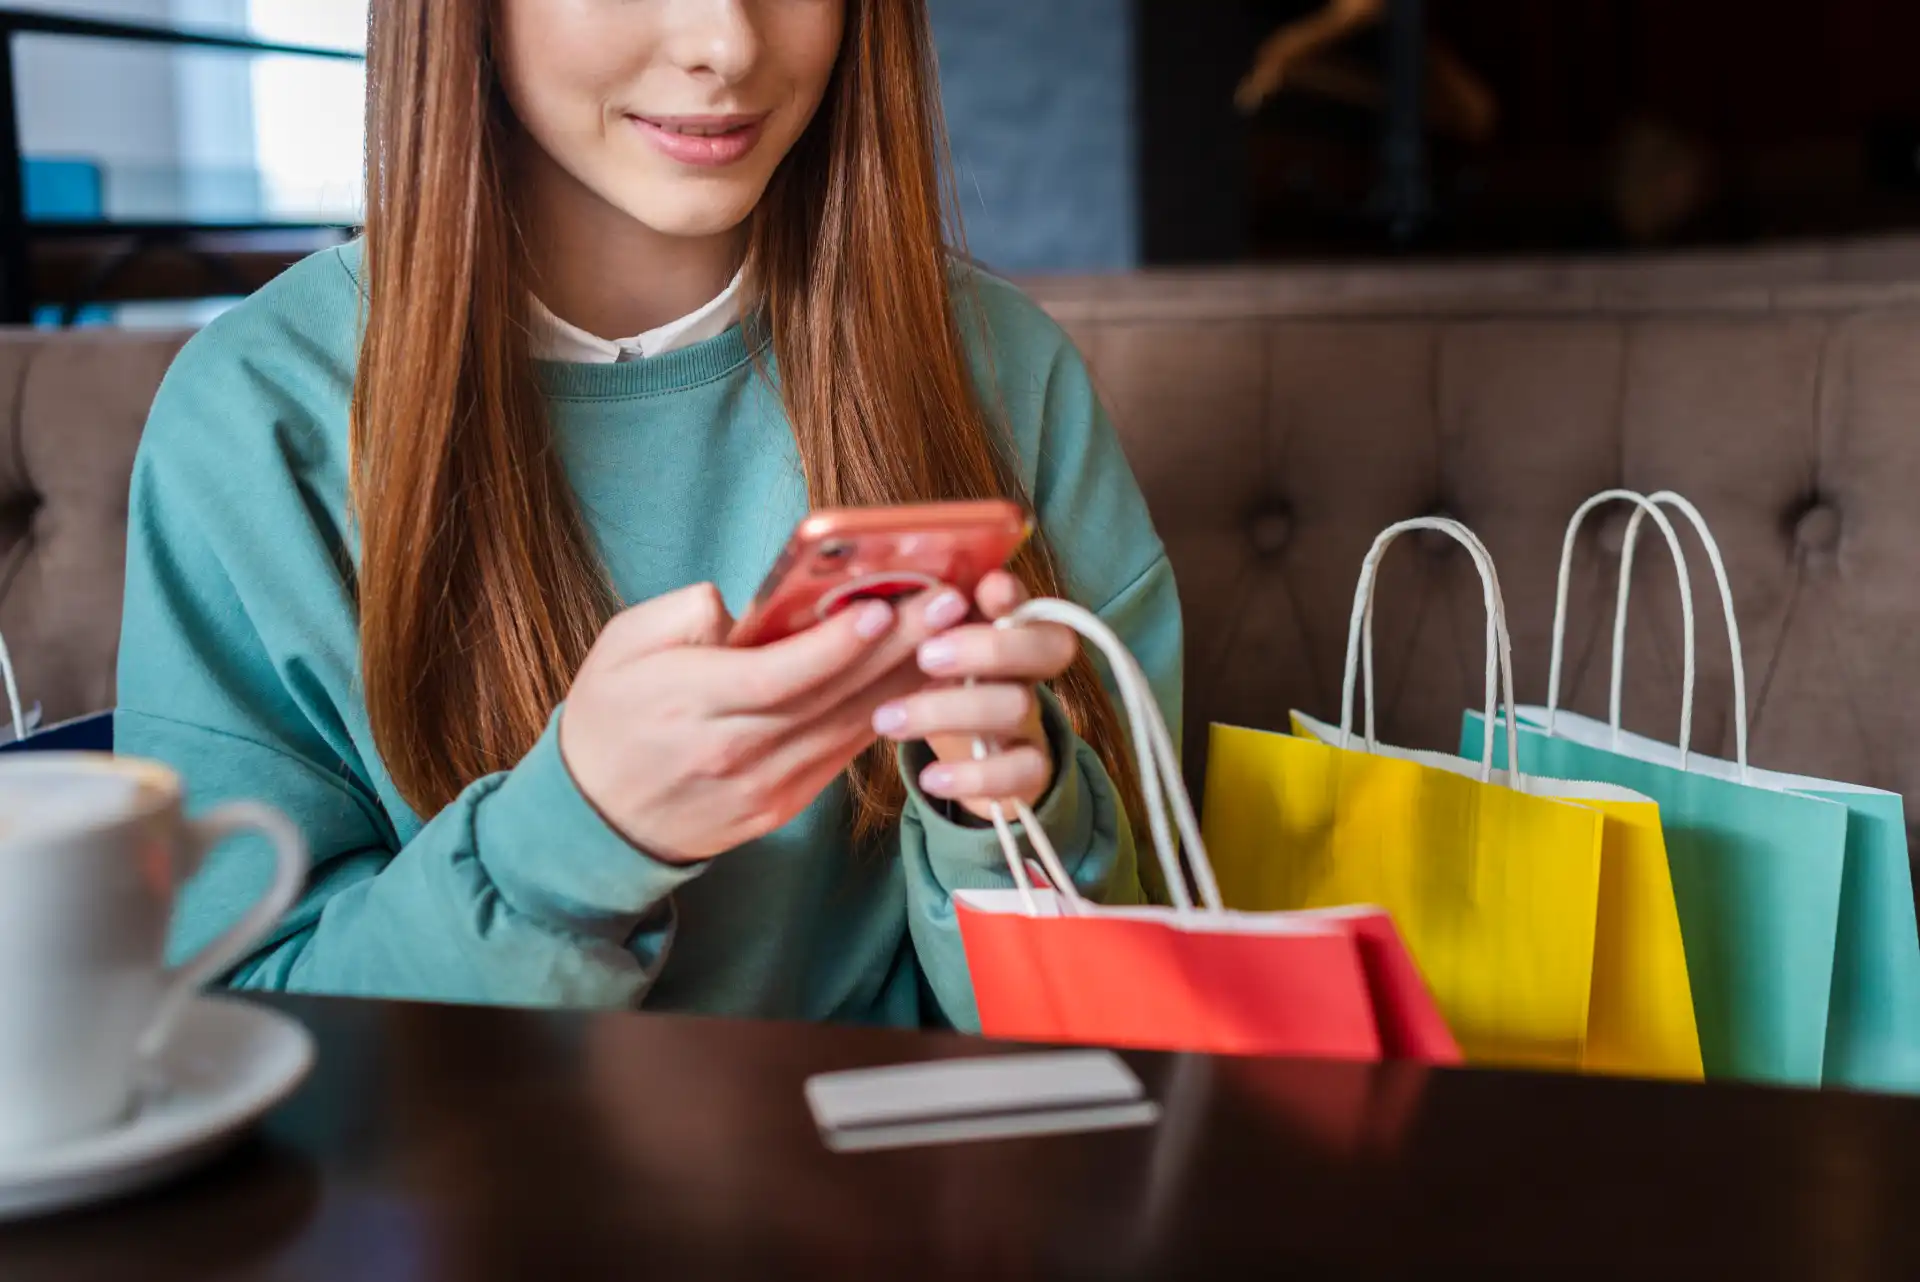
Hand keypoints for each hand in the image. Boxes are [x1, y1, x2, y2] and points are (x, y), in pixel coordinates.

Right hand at [559, 582, 972, 863]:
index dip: (835, 644)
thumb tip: (745, 604)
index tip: (882, 606)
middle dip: (898, 648)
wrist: (595, 820)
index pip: (779, 675)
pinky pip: (843, 753)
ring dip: (908, 680)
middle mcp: (735, 750)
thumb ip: (680, 614)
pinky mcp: (783, 805)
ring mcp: (765, 786)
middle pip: (830, 697)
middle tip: (952, 604)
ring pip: (849, 727)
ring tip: (956, 634)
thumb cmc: (609, 717)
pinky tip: (922, 680)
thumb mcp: (619, 647)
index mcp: (691, 704)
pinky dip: (886, 715)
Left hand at [869, 571, 1078, 819]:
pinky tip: (930, 778)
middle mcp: (1029, 669)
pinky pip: (1021, 771)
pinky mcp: (1031, 770)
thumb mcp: (927, 650)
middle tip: (924, 656)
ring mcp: (1033, 720)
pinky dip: (973, 776)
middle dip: (990, 646)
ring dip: (949, 711)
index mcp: (1007, 628)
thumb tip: (872, 593)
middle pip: (1050, 646)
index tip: (985, 589)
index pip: (1029, 600)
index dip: (1014, 595)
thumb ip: (917, 622)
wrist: (969, 762)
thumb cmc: (939, 686)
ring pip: (1017, 705)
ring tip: (886, 720)